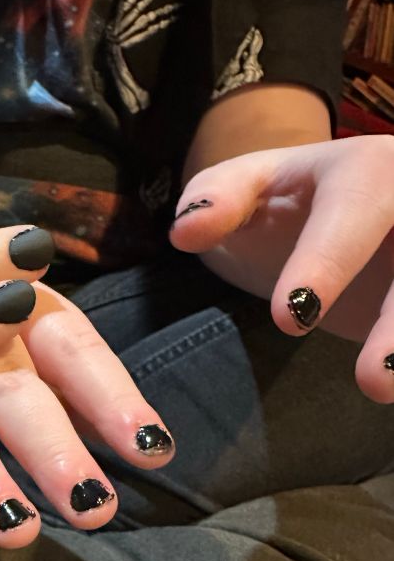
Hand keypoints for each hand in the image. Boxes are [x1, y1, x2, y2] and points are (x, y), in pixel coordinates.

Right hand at [0, 275, 174, 547]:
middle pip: (9, 385)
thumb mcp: (8, 310)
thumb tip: (143, 440)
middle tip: (90, 504)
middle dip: (50, 446)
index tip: (152, 451)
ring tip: (14, 529)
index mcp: (9, 296)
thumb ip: (65, 371)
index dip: (110, 396)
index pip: (70, 346)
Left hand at [170, 135, 393, 402]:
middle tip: (372, 380)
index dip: (327, 262)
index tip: (291, 318)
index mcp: (367, 168)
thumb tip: (187, 232)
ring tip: (388, 392)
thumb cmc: (289, 203)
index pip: (354, 208)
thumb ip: (217, 201)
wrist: (338, 212)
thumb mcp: (248, 188)